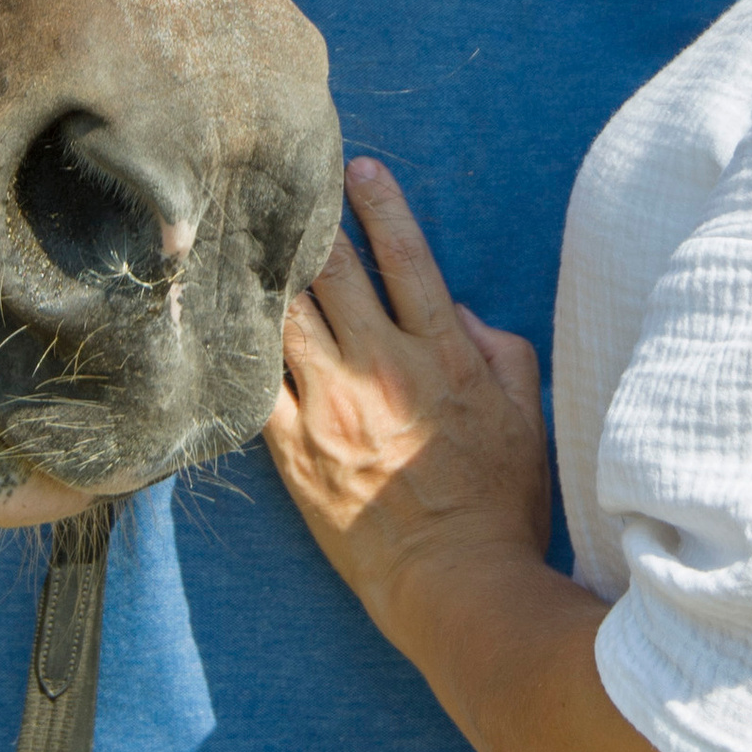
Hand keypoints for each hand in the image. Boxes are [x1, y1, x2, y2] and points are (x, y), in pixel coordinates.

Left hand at [265, 155, 548, 642]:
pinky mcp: (293, 449)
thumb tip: (462, 311)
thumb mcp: (526, 415)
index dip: (382, 205)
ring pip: (286, 315)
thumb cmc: (500, 504)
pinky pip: (254, 383)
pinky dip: (241, 348)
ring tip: (243, 242)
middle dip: (312, 222)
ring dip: (269, 275)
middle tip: (286, 187)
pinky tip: (225, 321)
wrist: (455, 584)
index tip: (360, 167)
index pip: (408, 258)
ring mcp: (331, 407)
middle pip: (335, 272)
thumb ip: (500, 350)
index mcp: (442, 355)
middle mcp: (381, 368)